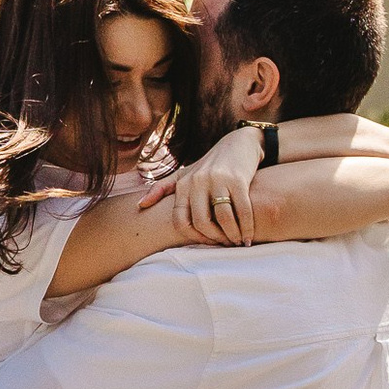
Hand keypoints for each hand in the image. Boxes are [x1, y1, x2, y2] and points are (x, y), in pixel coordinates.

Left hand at [145, 123, 264, 246]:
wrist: (238, 144)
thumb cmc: (210, 165)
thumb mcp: (184, 175)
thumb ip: (162, 189)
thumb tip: (139, 206)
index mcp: (183, 184)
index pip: (180, 220)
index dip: (193, 237)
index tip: (208, 243)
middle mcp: (198, 182)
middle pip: (202, 222)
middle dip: (215, 238)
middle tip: (225, 244)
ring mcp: (218, 180)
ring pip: (223, 218)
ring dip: (232, 235)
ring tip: (238, 242)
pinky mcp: (238, 179)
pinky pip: (242, 210)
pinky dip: (247, 227)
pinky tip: (249, 236)